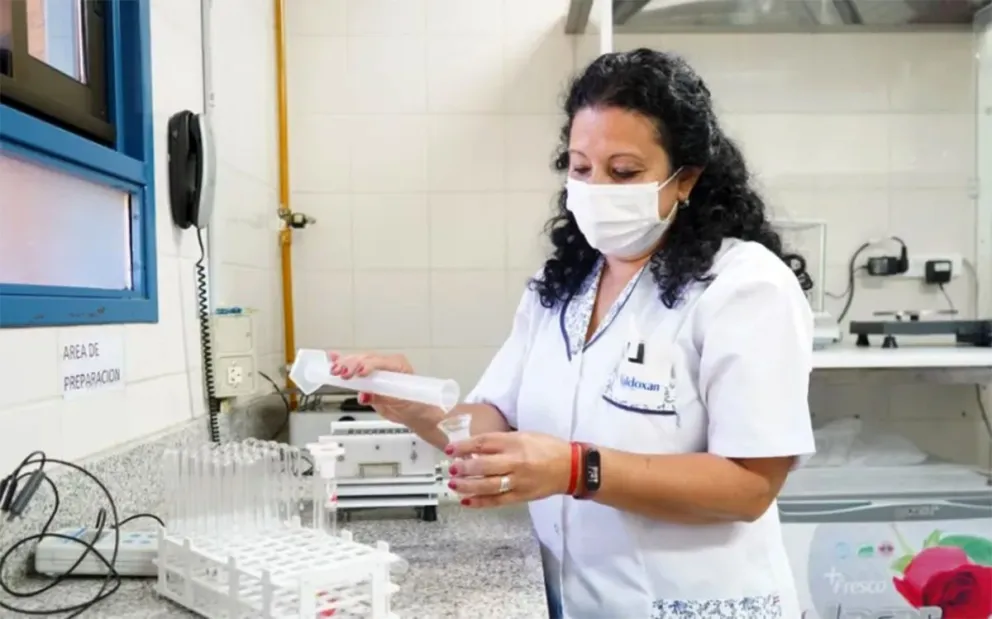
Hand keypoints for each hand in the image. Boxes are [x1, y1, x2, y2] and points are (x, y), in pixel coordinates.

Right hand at [329, 351, 430, 425]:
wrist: (415, 412)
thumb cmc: (415, 404)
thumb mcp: (401, 403)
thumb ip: (382, 398)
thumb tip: (365, 396)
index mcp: (399, 365)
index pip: (380, 362)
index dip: (368, 366)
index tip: (358, 373)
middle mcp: (387, 364)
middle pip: (366, 359)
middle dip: (352, 365)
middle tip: (340, 372)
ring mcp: (378, 369)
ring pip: (359, 361)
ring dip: (345, 365)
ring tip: (334, 370)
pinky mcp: (369, 376)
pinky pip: (356, 367)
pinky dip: (344, 362)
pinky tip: (333, 358)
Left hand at [445, 432, 571, 507]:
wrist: (571, 467)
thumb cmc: (547, 447)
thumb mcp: (524, 436)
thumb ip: (502, 441)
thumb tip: (476, 447)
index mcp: (515, 442)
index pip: (483, 443)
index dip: (464, 446)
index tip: (451, 449)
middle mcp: (515, 462)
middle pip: (482, 466)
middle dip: (463, 468)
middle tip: (452, 469)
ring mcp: (518, 481)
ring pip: (487, 486)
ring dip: (467, 486)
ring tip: (454, 484)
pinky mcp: (520, 496)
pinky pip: (497, 501)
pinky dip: (480, 502)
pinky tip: (466, 501)